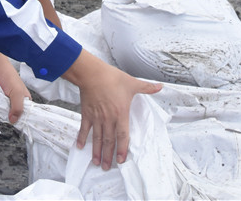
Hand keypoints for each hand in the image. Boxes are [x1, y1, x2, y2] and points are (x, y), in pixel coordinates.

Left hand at [0, 51, 29, 123]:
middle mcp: (16, 100)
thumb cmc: (8, 75)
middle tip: (7, 118)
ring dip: (1, 113)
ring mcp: (6, 100)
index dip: (23, 120)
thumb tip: (14, 120)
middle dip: (10, 117)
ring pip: (5, 112)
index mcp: (25, 99)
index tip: (20, 126)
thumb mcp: (16, 92)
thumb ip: (18, 107)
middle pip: (14, 114)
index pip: (27, 113)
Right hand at [61, 50, 160, 169]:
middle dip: (108, 156)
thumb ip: (146, 87)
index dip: (122, 149)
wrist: (92, 73)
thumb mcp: (132, 83)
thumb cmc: (112, 78)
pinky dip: (81, 138)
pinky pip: (84, 129)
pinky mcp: (87, 114)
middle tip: (107, 167)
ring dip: (96, 151)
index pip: (123, 136)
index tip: (121, 160)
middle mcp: (108, 119)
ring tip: (96, 162)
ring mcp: (96, 117)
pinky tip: (79, 147)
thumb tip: (160, 86)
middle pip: (109, 141)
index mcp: (121, 113)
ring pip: (97, 138)